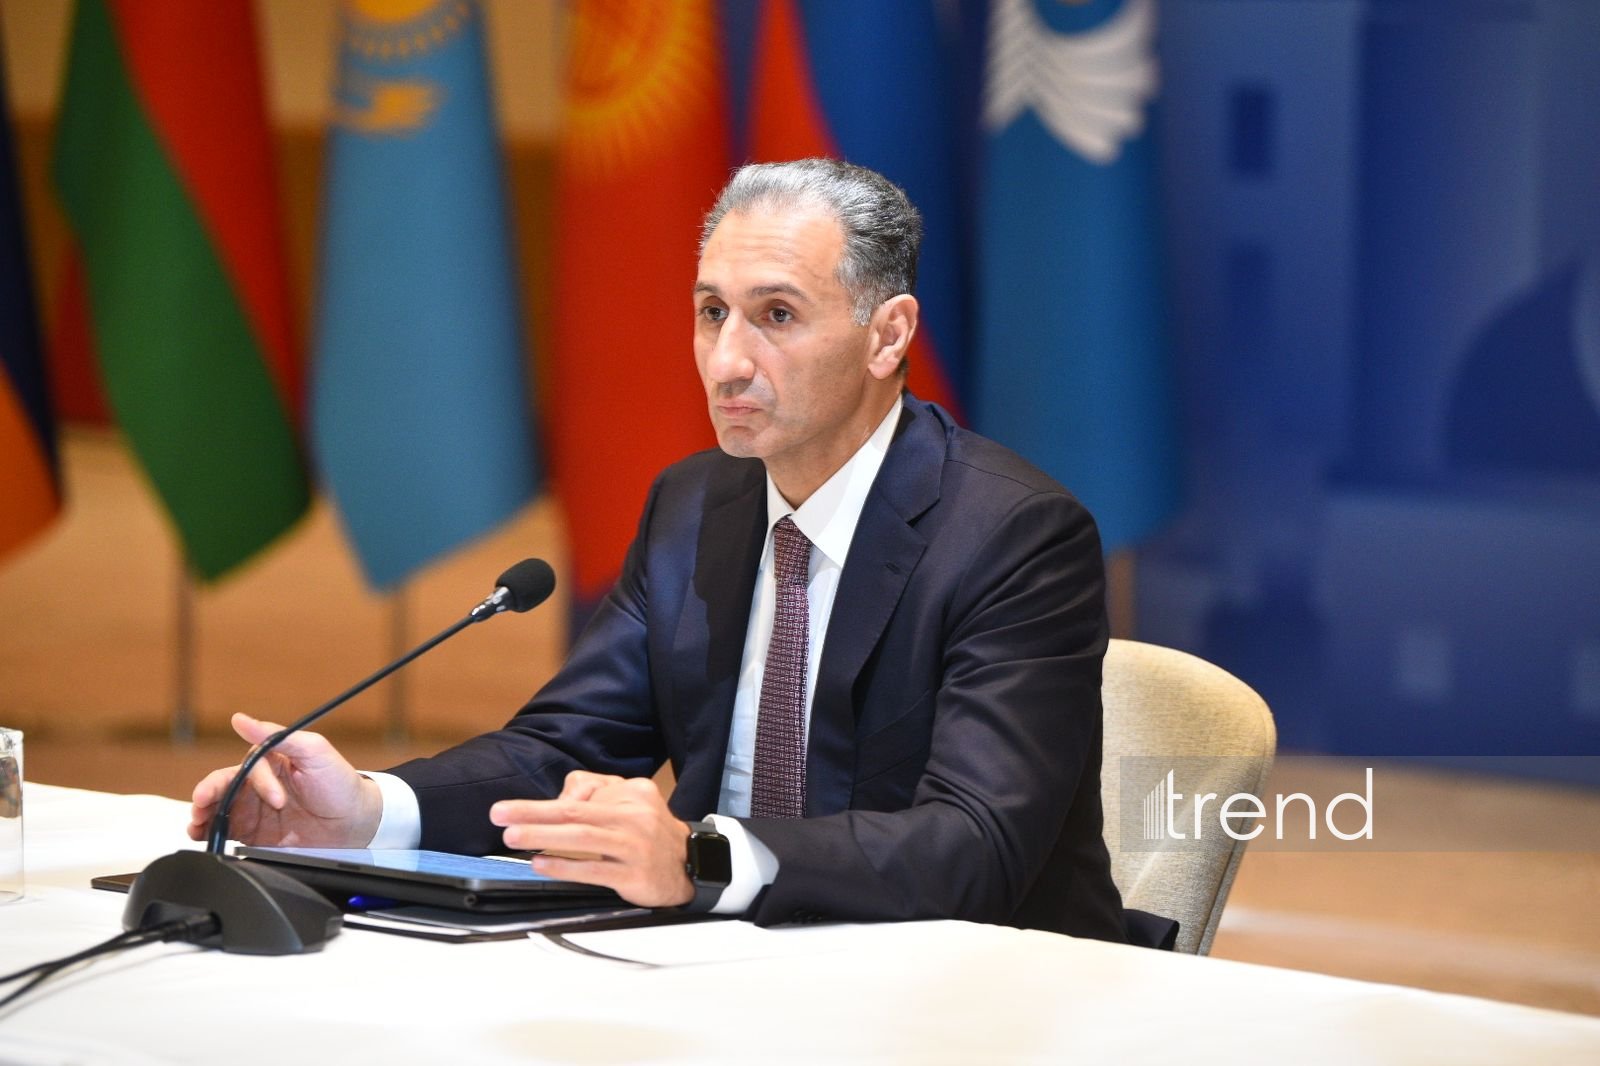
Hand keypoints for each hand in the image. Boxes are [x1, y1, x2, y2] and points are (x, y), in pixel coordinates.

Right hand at [186, 712, 382, 846]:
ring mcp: (254, 809)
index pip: (248, 768)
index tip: (277, 799)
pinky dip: (209, 832)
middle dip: (207, 795)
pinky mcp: (255, 833)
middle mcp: (257, 785)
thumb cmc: (339, 782)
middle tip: (202, 805)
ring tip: (196, 823)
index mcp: (270, 762)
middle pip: (221, 786)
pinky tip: (201, 834)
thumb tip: (240, 719)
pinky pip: (225, 831)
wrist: (356, 822)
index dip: (257, 783)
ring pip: (217, 809)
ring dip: (202, 814)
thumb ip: (276, 736)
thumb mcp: (314, 750)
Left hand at [490, 770, 693, 907]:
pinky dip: (564, 866)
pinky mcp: (634, 875)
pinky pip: (594, 869)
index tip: (510, 809)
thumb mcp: (631, 799)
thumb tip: (559, 796)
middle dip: (533, 813)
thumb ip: (595, 790)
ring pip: (583, 838)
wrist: (690, 865)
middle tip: (500, 815)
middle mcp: (635, 816)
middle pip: (577, 811)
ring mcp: (636, 846)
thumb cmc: (650, 832)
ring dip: (543, 836)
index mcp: (633, 793)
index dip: (544, 803)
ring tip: (513, 837)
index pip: (583, 792)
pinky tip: (541, 863)